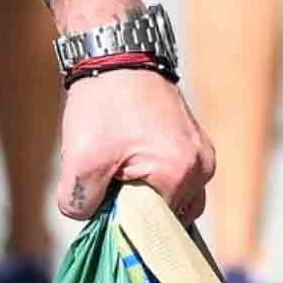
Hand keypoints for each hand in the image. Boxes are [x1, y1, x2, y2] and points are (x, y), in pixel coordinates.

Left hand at [55, 68, 213, 224]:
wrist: (116, 53)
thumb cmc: (103, 103)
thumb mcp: (79, 161)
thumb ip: (80, 204)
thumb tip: (90, 219)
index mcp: (181, 174)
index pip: (154, 229)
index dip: (124, 225)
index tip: (103, 207)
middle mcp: (203, 167)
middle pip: (168, 216)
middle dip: (137, 209)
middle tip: (108, 186)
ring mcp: (202, 153)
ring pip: (173, 197)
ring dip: (145, 193)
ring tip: (118, 169)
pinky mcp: (194, 141)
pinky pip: (176, 176)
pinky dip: (153, 176)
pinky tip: (128, 157)